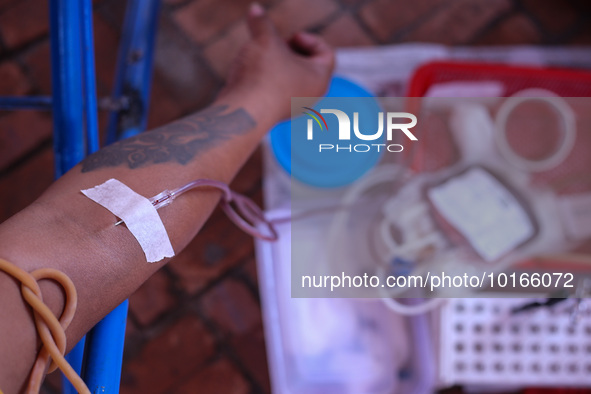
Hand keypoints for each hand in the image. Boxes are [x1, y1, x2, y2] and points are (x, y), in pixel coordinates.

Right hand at [220, 3, 334, 119]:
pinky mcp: (275, 112)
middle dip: (291, 50)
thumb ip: (262, 23)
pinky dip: (268, 78)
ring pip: (291, 79)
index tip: (290, 37)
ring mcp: (293, 106)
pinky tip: (251, 73)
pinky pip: (277, 90)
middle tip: (275, 45)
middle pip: (309, 66)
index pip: (326, 53)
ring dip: (278, 64)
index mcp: (320, 78)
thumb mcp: (264, 40)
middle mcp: (311, 95)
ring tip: (261, 57)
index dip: (309, 39)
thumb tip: (255, 9)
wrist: (244, 111)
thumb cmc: (263, 75)